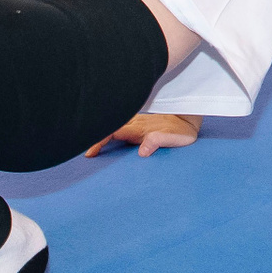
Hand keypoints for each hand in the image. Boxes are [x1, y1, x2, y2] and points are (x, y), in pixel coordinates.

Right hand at [84, 113, 200, 157]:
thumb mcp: (174, 139)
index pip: (112, 133)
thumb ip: (158, 141)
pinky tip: (104, 138)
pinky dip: (108, 131)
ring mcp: (136, 123)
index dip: (99, 141)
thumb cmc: (182, 132)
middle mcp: (135, 124)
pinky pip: (119, 126)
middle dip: (93, 137)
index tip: (89, 153)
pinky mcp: (139, 124)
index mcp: (139, 129)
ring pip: (113, 125)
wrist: (190, 119)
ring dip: (100, 133)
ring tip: (88, 145)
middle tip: (81, 151)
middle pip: (108, 128)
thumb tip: (142, 151)